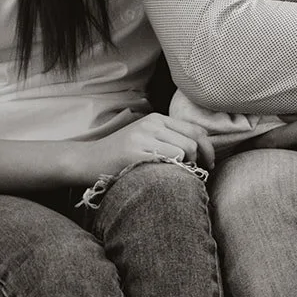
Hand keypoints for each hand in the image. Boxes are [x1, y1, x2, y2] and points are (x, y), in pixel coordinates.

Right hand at [86, 113, 214, 176]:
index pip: (194, 130)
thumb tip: (199, 150)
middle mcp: (151, 124)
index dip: (208, 148)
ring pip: (183, 151)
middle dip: (201, 160)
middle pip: (192, 141)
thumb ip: (168, 138)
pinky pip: (168, 160)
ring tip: (180, 176)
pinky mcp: (136, 152)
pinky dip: (174, 171)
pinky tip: (168, 178)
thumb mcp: (145, 137)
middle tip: (198, 173)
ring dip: (188, 167)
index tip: (208, 163)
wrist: (88, 160)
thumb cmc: (120, 154)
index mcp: (156, 119)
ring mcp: (143, 137)